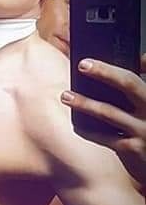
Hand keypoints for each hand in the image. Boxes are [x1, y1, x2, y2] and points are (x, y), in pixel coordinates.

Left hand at [61, 53, 145, 185]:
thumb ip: (143, 84)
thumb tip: (140, 59)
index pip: (143, 72)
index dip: (130, 62)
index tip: (103, 55)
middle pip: (129, 84)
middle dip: (105, 72)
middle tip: (82, 65)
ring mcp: (144, 130)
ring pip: (110, 112)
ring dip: (85, 103)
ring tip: (66, 96)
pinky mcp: (134, 149)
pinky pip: (106, 138)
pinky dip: (89, 131)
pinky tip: (76, 125)